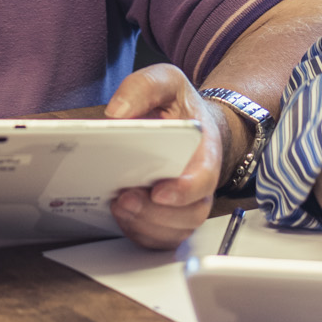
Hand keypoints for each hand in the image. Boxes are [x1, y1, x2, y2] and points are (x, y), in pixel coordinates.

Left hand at [102, 64, 223, 249]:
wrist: (188, 126)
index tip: (159, 191)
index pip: (204, 180)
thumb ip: (145, 87)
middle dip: (155, 213)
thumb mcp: (168, 82)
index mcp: (205, 153)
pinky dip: (138, 233)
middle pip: (189, 215)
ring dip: (144, 225)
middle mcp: (199, 186)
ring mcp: (185, 207)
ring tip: (118, 204)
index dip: (184, 191)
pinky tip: (119, 215)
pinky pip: (158, 239)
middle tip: (124, 198)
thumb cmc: (180, 108)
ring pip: (173, 232)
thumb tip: (116, 112)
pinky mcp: (167, 219)